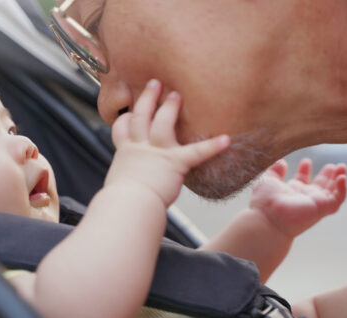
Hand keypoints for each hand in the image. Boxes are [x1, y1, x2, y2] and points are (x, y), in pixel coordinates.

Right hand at [104, 79, 229, 205]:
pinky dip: (212, 146)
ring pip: (162, 123)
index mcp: (126, 154)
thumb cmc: (123, 203)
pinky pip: (197, 152)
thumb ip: (129, 180)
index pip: (122, 130)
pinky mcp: (175, 163)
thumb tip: (128, 189)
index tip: (129, 111)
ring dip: (170, 107)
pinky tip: (226, 140)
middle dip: (147, 99)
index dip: (126, 118)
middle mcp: (139, 149)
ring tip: (176, 94)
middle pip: (141, 117)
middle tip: (154, 83)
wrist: (129, 205)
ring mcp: (157, 153)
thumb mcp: (120, 185)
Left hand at [248, 158, 346, 237]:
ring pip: (332, 192)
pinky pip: (337, 200)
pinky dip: (342, 189)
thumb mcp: (268, 180)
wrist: (269, 218)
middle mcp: (304, 198)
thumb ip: (275, 170)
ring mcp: (314, 203)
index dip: (304, 170)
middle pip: (319, 186)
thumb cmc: (264, 202)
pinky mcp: (322, 208)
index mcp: (291, 191)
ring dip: (338, 179)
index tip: (306, 161)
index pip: (301, 180)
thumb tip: (282, 162)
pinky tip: (342, 177)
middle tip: (333, 165)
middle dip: (327, 175)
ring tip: (342, 167)